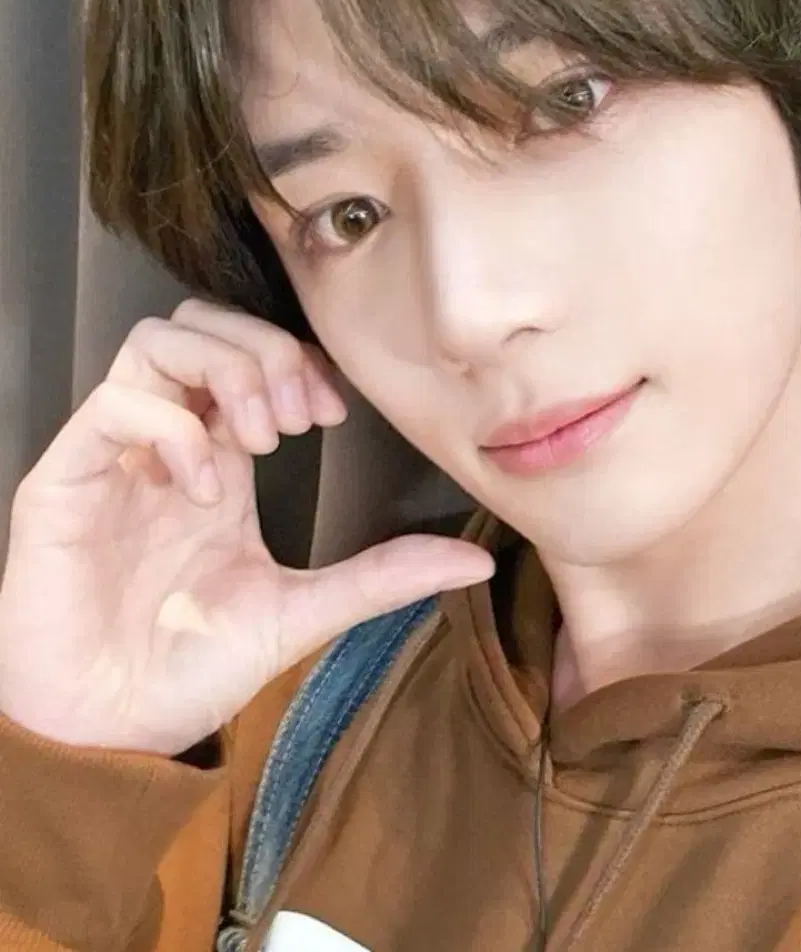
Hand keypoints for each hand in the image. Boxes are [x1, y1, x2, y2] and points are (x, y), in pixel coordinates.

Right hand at [0, 299, 492, 757]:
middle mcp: (166, 443)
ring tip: (261, 442)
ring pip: (156, 342)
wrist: (111, 735)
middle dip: (266, 351)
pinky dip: (172, 426)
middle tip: (299, 419)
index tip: (334, 411)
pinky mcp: (63, 483)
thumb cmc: (191, 669)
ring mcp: (113, 457)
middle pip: (202, 325)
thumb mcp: (303, 611)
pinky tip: (206, 486)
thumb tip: (477, 559)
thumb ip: (383, 575)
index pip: (251, 355)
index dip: (298, 359)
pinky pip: (113, 405)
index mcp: (219, 459)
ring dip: (225, 373)